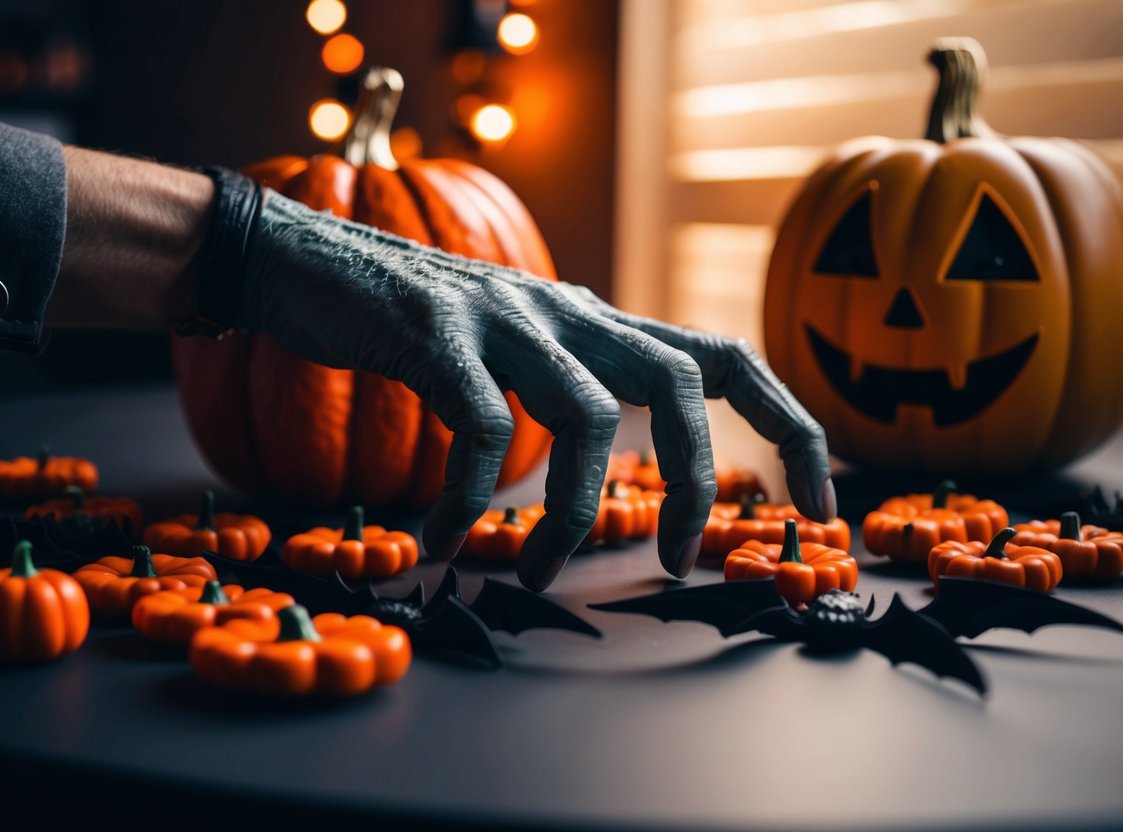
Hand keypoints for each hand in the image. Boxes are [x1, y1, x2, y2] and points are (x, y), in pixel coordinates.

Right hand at [241, 192, 834, 590]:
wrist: (306, 259)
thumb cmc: (412, 321)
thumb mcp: (517, 341)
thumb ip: (571, 372)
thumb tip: (610, 435)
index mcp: (595, 322)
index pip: (726, 358)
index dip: (788, 423)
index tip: (816, 498)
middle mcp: (566, 313)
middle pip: (681, 382)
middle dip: (693, 478)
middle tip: (677, 560)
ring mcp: (502, 318)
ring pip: (584, 415)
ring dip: (570, 511)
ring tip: (539, 573)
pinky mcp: (434, 333)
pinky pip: (479, 428)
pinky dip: (468, 498)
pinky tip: (442, 538)